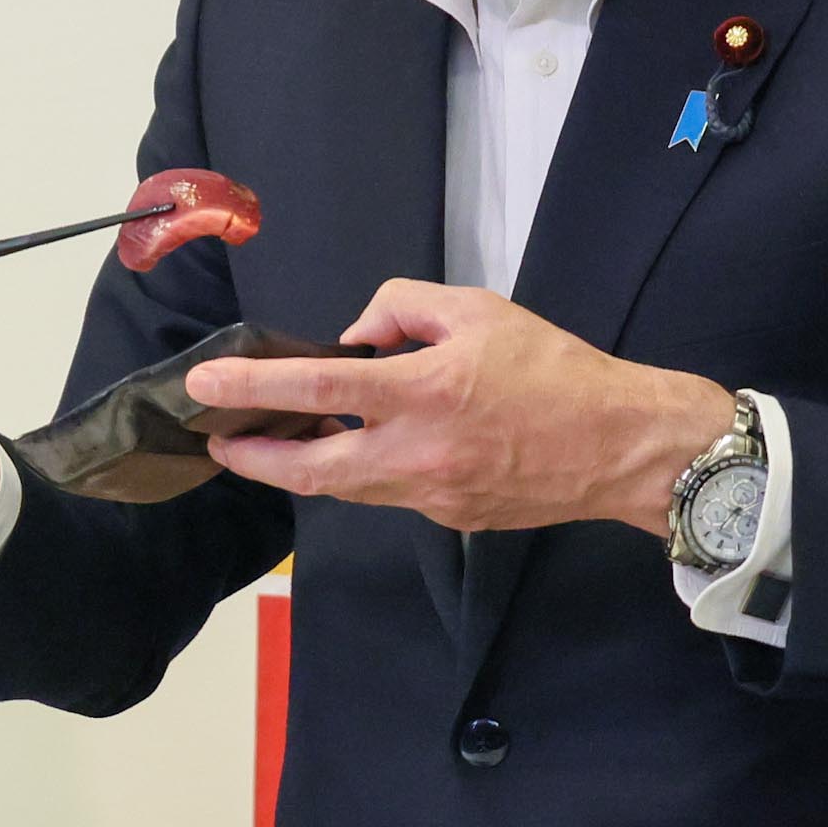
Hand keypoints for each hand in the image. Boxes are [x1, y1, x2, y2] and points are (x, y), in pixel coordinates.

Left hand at [184, 279, 735, 535]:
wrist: (622, 445)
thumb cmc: (557, 370)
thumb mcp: (479, 309)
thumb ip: (403, 309)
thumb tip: (352, 339)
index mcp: (424, 392)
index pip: (315, 392)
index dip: (251, 389)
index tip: (205, 387)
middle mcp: (418, 452)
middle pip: (309, 470)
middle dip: (254, 459)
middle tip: (221, 443)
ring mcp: (432, 495)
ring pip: (345, 489)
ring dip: (304, 467)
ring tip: (280, 442)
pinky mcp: (450, 517)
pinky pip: (390, 494)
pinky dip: (364, 472)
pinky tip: (363, 450)